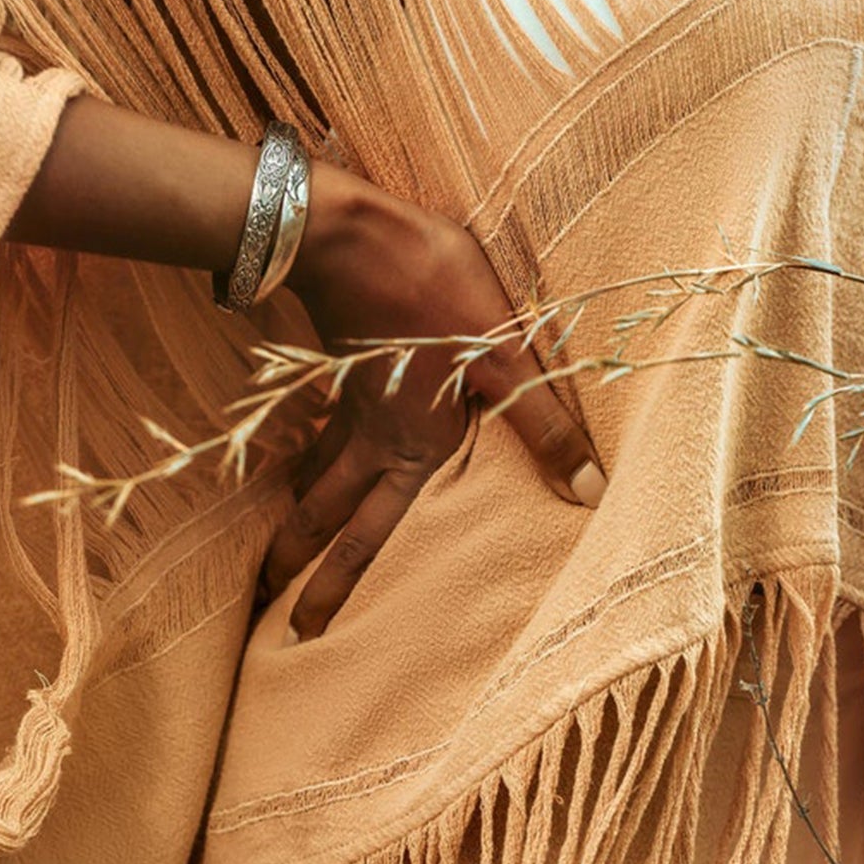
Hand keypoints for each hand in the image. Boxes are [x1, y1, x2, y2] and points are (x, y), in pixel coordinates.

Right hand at [262, 161, 606, 639]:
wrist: (353, 231)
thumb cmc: (434, 293)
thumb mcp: (507, 360)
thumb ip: (546, 429)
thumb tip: (592, 493)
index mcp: (413, 453)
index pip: (368, 541)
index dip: (336, 589)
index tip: (306, 632)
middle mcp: (373, 443)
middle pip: (331, 522)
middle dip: (304, 572)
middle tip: (278, 616)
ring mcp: (348, 408)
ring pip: (314, 479)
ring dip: (293, 522)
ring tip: (271, 560)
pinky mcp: (336, 371)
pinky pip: (314, 432)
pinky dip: (298, 460)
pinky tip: (293, 468)